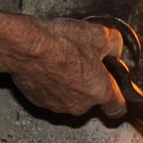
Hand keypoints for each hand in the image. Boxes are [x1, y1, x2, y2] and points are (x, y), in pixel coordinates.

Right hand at [0, 7, 126, 117]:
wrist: (24, 46)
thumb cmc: (61, 41)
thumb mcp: (96, 34)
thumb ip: (114, 44)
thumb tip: (116, 50)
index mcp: (99, 91)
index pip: (117, 108)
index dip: (118, 98)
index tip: (114, 88)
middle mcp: (80, 105)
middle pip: (91, 99)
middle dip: (89, 82)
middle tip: (82, 59)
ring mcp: (58, 106)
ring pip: (70, 97)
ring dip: (69, 83)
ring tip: (61, 59)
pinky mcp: (39, 102)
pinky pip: (51, 95)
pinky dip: (51, 84)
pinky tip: (46, 64)